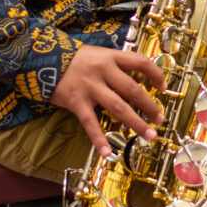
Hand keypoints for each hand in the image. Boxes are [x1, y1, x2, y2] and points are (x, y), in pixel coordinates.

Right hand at [51, 43, 166, 156]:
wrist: (43, 59)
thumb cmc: (74, 59)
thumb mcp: (98, 54)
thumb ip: (115, 65)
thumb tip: (138, 79)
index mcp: (111, 57)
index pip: (141, 62)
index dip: (155, 75)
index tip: (163, 87)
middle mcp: (103, 70)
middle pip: (133, 89)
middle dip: (150, 106)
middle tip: (159, 119)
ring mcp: (90, 86)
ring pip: (119, 107)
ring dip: (136, 123)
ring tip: (149, 135)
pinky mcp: (77, 101)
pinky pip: (91, 123)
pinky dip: (100, 138)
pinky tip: (109, 151)